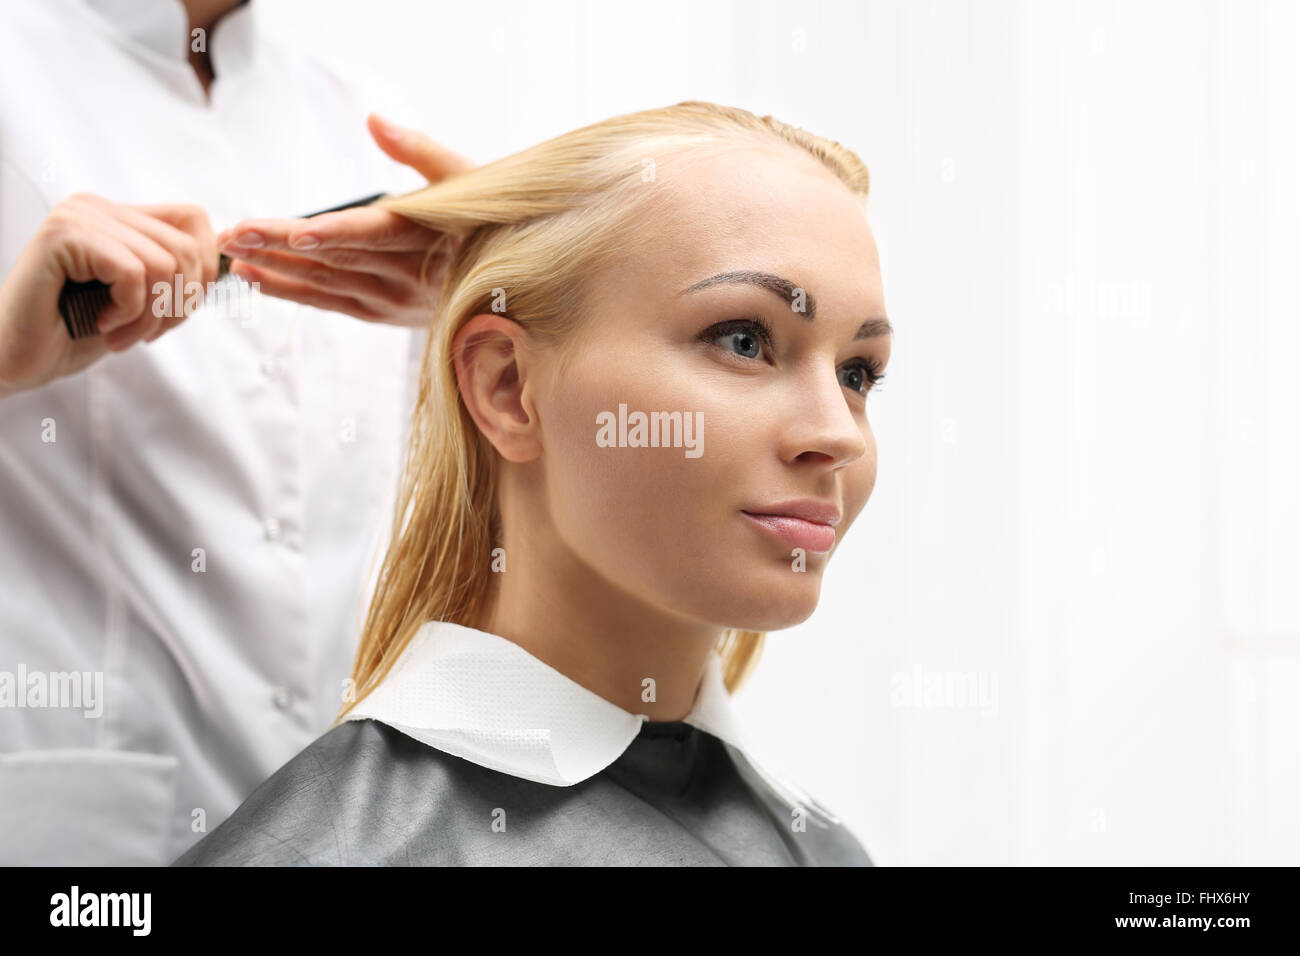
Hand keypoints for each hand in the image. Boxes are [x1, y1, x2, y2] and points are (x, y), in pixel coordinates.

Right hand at [0, 193, 217, 395]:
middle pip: (187, 248)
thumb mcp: (143, 299)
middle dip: (179, 306)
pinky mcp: (63, 234)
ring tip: (121, 335)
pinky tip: (101, 324)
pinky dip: (128, 312)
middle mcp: (98, 205)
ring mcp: (78, 215)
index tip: (175, 313)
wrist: (16, 358)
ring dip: (151, 317)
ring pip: (165, 265)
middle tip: (146, 336)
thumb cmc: (76, 332)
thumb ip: (177, 272)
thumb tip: (230, 257)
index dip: (203, 273)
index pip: (196, 222)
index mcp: (118, 215)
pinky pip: (133, 273)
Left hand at [216, 114, 474, 327]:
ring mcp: (397, 300)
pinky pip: (333, 303)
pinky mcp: (386, 313)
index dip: (337, 233)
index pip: (376, 234)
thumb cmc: (490, 220)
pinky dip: (295, 292)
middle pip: (338, 256)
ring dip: (277, 268)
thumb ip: (420, 150)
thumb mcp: (468, 178)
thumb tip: (374, 121)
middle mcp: (411, 275)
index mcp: (431, 237)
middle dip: (282, 244)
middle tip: (233, 232)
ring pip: (329, 283)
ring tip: (231, 253)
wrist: (514, 280)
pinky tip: (258, 279)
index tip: (296, 231)